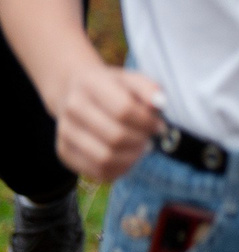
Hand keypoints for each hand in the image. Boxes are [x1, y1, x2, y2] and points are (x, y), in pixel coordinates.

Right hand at [51, 65, 163, 180]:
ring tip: (141, 148)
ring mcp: (65, 133)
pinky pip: (96, 172)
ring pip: (105, 158)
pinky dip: (119, 169)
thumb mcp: (132, 79)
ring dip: (131, 157)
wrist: (75, 93)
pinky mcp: (64, 153)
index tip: (159, 125)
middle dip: (141, 140)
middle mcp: (72, 109)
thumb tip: (160, 103)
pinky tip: (128, 158)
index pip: (124, 110)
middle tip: (150, 138)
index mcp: (90, 84)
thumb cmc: (112, 88)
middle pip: (115, 137)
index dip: (147, 122)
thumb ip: (149, 88)